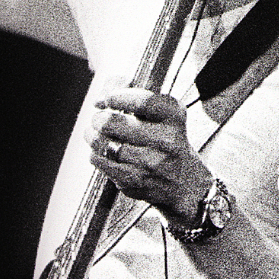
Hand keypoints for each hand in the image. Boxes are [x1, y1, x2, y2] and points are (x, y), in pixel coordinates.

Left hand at [88, 87, 210, 223]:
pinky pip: (100, 160)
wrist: (185, 184)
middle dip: (99, 118)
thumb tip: (102, 94)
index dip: (117, 96)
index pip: (143, 101)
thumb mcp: (164, 115)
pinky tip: (101, 150)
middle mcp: (165, 140)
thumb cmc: (167, 141)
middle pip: (112, 122)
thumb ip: (134, 95)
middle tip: (99, 118)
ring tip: (94, 132)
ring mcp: (149, 162)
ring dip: (93, 135)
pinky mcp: (134, 179)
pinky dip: (95, 152)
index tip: (107, 99)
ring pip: (103, 141)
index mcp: (174, 117)